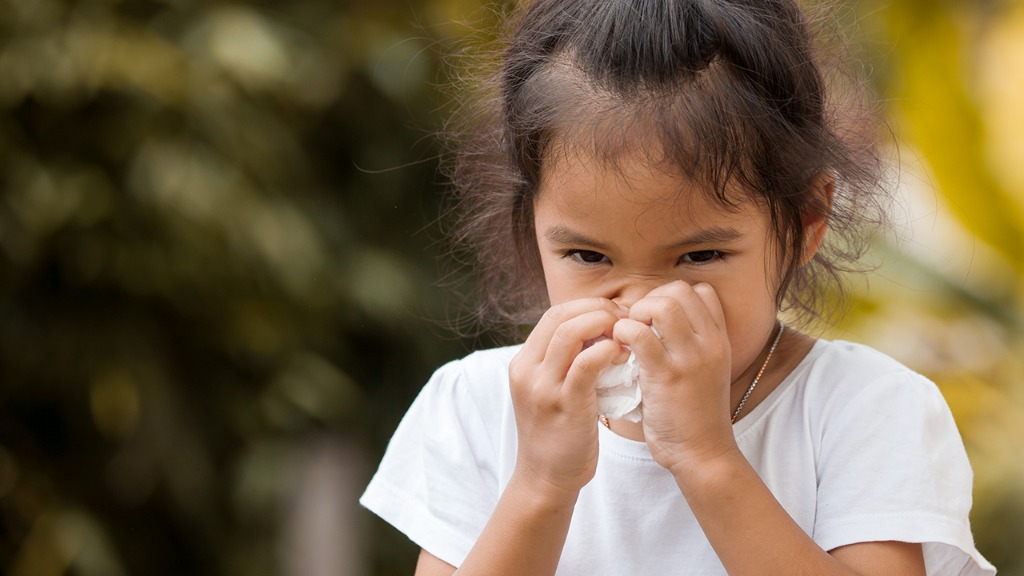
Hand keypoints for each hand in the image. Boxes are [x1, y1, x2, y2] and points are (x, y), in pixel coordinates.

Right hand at [508, 298, 627, 499]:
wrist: (545, 477)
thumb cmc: (556, 433)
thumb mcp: (548, 390)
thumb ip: (562, 363)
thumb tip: (596, 333)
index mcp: (522, 363)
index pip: (553, 314)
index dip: (586, 307)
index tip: (613, 315)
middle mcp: (527, 370)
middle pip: (561, 316)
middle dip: (597, 310)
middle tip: (624, 319)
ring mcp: (543, 387)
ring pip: (570, 332)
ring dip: (603, 325)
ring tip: (625, 335)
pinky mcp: (564, 404)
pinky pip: (586, 363)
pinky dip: (607, 350)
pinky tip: (622, 355)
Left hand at [612, 281, 736, 473]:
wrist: (703, 454)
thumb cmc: (695, 415)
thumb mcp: (705, 372)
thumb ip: (689, 345)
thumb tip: (653, 321)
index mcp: (720, 340)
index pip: (701, 291)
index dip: (672, 297)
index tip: (655, 320)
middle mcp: (710, 343)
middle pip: (679, 290)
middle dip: (650, 300)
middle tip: (636, 327)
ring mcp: (690, 358)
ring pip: (662, 304)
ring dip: (637, 313)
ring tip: (628, 336)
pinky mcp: (666, 376)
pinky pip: (639, 334)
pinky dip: (622, 333)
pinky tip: (619, 350)